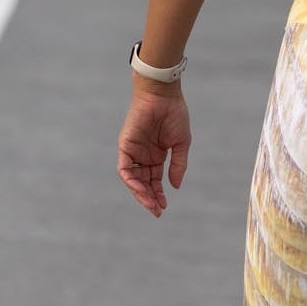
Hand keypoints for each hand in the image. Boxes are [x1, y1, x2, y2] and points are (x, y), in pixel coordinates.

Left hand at [117, 83, 190, 216]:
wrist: (162, 95)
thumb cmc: (174, 114)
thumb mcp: (181, 143)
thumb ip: (178, 165)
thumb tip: (175, 186)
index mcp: (156, 155)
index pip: (154, 180)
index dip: (158, 194)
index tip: (164, 207)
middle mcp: (143, 156)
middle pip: (143, 183)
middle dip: (149, 198)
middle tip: (157, 211)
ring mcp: (133, 151)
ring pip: (133, 179)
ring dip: (140, 193)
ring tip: (151, 204)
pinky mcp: (125, 146)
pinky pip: (125, 169)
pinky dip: (131, 181)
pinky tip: (142, 189)